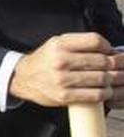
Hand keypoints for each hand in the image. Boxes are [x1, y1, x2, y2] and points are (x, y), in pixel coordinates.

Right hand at [9, 33, 123, 106]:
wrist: (23, 78)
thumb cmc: (45, 61)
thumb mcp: (57, 44)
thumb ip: (81, 44)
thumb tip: (112, 52)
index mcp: (59, 44)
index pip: (95, 41)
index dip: (108, 47)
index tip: (111, 52)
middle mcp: (60, 60)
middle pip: (102, 61)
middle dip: (115, 65)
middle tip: (117, 68)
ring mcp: (62, 79)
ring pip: (102, 78)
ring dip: (112, 80)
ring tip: (111, 80)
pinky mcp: (64, 95)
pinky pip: (95, 94)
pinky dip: (105, 93)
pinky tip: (104, 91)